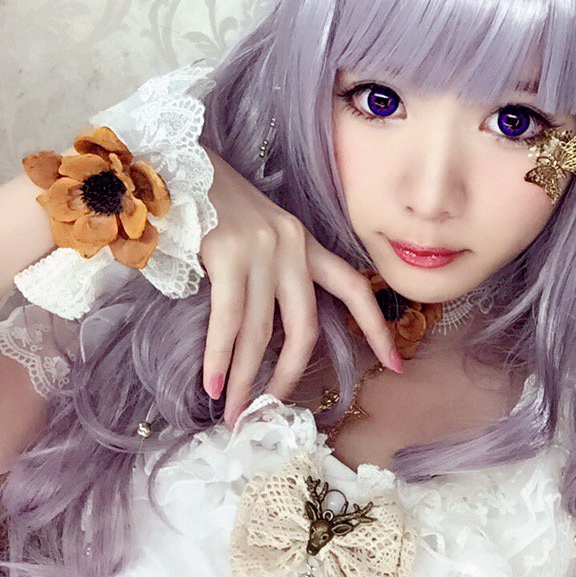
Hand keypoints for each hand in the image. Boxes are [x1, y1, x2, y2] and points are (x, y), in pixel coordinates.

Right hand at [200, 149, 401, 428]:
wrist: (177, 164)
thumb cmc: (210, 205)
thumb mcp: (256, 234)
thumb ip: (269, 273)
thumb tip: (260, 335)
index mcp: (303, 242)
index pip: (353, 286)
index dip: (375, 327)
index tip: (396, 364)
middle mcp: (291, 246)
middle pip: (305, 326)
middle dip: (289, 375)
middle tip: (270, 410)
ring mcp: (262, 250)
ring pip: (261, 331)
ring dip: (246, 379)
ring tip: (234, 413)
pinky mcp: (229, 254)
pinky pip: (229, 320)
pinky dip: (220, 358)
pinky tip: (213, 384)